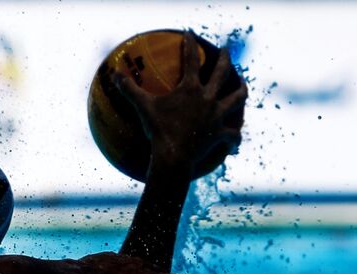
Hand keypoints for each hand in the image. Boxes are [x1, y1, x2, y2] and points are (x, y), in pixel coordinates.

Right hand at [113, 32, 246, 175]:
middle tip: (225, 51)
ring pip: (237, 98)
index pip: (191, 60)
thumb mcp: (142, 108)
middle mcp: (208, 98)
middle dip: (224, 59)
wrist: (174, 156)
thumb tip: (114, 75)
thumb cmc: (158, 130)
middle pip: (222, 73)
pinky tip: (235, 141)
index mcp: (191, 89)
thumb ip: (129, 90)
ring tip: (242, 86)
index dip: (190, 44)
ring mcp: (217, 115)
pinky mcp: (220, 134)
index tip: (190, 34)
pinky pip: (232, 135)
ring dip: (241, 90)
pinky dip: (234, 138)